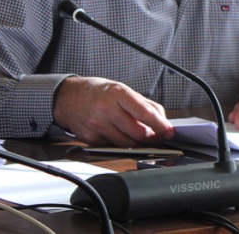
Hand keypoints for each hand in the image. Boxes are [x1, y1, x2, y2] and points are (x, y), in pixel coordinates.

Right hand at [53, 76, 174, 146]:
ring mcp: (97, 125)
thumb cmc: (99, 93)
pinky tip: (122, 137)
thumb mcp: (121, 89)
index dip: (160, 125)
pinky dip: (122, 146)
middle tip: (158, 137)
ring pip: (127, 144)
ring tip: (142, 138)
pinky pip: (114, 148)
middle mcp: (107, 108)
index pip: (144, 112)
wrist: (68, 98)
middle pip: (138, 133)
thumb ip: (144, 104)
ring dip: (139, 144)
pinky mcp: (91, 139)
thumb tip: (162, 121)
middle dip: (152, 138)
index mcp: (118, 92)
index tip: (170, 131)